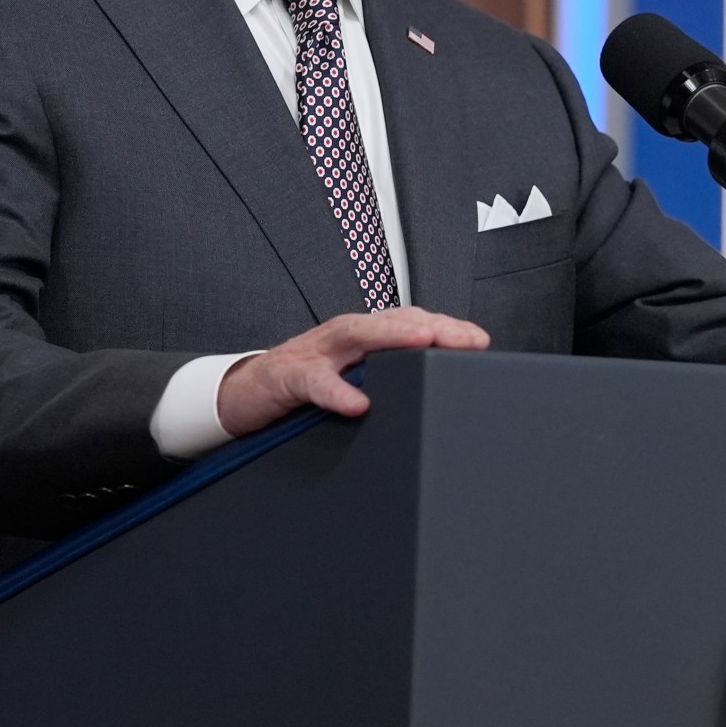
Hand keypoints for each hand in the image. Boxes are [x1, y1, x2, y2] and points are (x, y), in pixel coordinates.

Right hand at [217, 307, 489, 436]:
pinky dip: (337, 392)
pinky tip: (359, 404)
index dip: (446, 329)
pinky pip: (315, 381)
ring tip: (424, 343)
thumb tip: (437, 395)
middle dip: (433, 327)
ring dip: (392, 338)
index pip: (412, 324)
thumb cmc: (306, 387)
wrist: (244, 395)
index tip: (481, 341)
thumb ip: (388, 382)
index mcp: (364, 338)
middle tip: (466, 339)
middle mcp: (345, 336)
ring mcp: (316, 351)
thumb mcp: (353, 381)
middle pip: (393, 322)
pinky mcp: (288, 375)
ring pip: (358, 335)